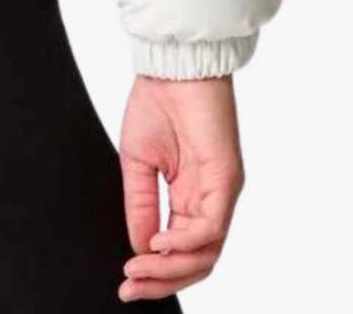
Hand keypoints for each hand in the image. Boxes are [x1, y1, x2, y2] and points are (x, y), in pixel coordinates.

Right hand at [118, 74, 243, 300]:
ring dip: (171, 268)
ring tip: (139, 269)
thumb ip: (142, 207)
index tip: (125, 283)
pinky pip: (211, 225)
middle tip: (131, 287)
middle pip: (197, 262)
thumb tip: (139, 250)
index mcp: (190, 198)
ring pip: (206, 252)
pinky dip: (185, 241)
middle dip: (162, 282)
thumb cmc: (157, 103)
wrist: (172, 65)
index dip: (154, 274)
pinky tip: (159, 244)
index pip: (181, 252)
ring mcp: (221, 192)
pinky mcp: (227, 179)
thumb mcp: (138, 163)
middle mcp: (210, 201)